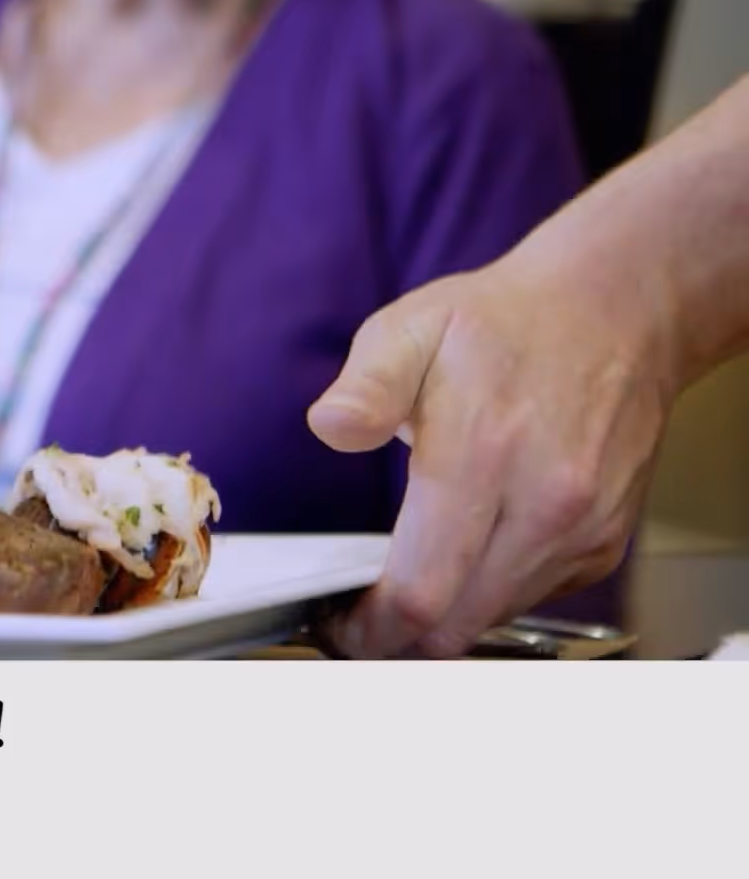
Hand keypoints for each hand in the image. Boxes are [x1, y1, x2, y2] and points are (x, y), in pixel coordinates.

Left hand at [306, 246, 675, 658]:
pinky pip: (532, 598)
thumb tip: (332, 427)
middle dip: (395, 638)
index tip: (336, 627)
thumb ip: (367, 385)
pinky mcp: (605, 542)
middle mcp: (545, 502)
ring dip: (442, 620)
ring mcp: (583, 528)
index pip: (422, 587)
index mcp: (484, 454)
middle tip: (356, 623)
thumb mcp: (412, 328)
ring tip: (400, 591)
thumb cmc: (504, 323)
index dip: (369, 628)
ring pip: (493, 618)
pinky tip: (460, 563)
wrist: (616, 310)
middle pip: (456, 624)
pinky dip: (487, 597)